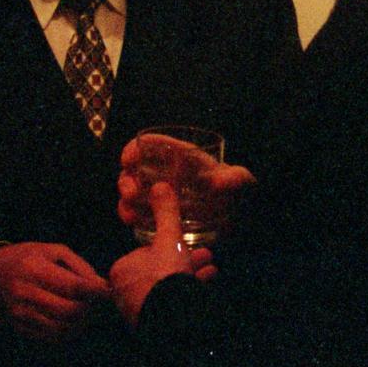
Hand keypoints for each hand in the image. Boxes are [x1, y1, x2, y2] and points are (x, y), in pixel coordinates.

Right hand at [0, 242, 110, 341]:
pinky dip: (69, 332)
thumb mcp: (55, 252)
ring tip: (88, 312)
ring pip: (62, 328)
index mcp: (35, 269)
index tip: (108, 292)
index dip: (96, 292)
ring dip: (82, 323)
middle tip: (97, 304)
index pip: (73, 287)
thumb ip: (81, 268)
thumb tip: (102, 287)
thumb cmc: (30, 258)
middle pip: (69, 311)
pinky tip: (74, 322)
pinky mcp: (19, 327)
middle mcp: (25, 293)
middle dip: (90, 309)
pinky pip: (51, 338)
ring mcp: (20, 313)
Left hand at [109, 183, 214, 327]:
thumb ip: (166, 214)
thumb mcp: (169, 239)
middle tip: (206, 256)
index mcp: (120, 270)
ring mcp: (137, 312)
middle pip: (158, 271)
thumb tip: (160, 185)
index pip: (146, 254)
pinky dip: (186, 295)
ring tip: (211, 270)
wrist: (173, 321)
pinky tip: (206, 288)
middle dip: (184, 262)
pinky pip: (170, 304)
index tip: (189, 244)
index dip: (170, 247)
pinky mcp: (151, 327)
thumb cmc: (165, 276)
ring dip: (189, 277)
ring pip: (166, 288)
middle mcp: (123, 293)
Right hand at [115, 136, 254, 232]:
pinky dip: (130, 214)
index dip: (137, 148)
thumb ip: (235, 179)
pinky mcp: (161, 213)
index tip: (128, 158)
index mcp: (184, 158)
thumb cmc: (240, 191)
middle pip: (138, 170)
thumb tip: (220, 182)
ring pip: (134, 191)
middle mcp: (169, 174)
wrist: (242, 217)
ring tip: (128, 211)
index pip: (156, 146)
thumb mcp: (241, 181)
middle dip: (127, 179)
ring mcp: (164, 194)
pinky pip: (138, 212)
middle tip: (131, 192)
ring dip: (125, 199)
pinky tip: (131, 220)